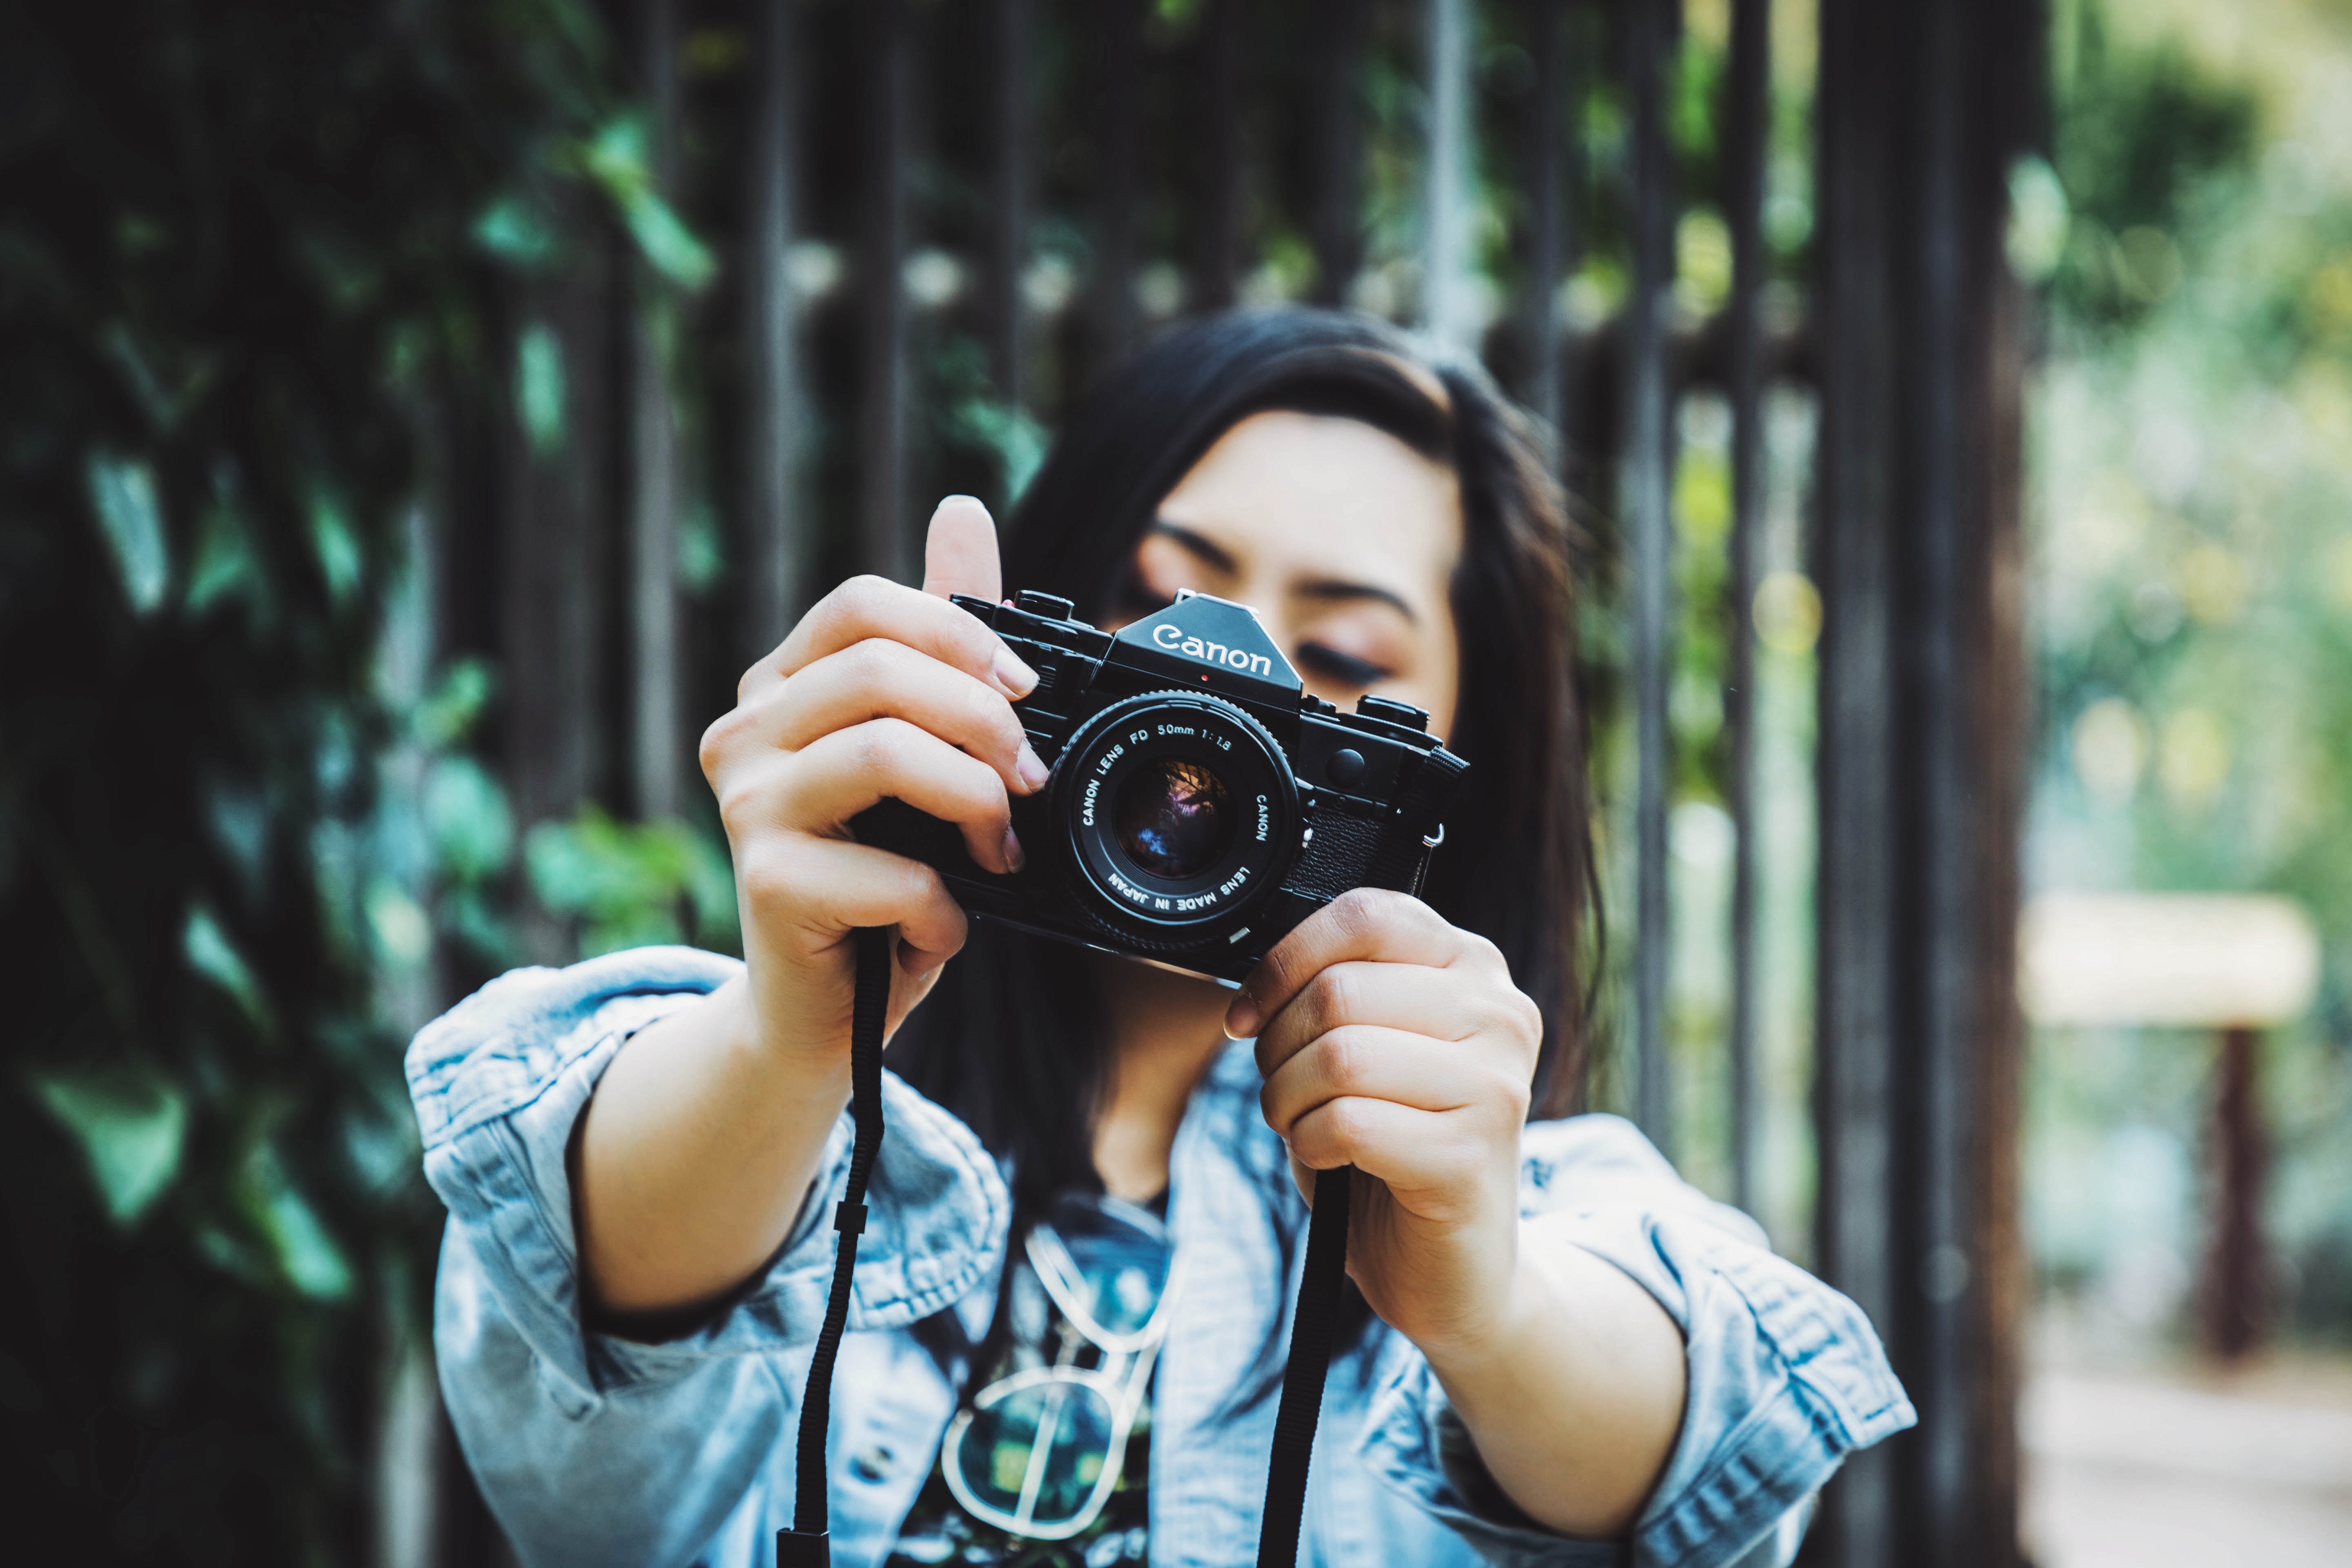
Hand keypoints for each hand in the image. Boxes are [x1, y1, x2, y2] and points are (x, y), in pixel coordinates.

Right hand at [699, 497, 1047, 1066]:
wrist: (820, 1016)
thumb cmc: (876, 882)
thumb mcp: (919, 759)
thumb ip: (937, 645)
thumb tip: (961, 515)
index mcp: (779, 692)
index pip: (861, 607)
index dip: (956, 633)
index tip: (1023, 691)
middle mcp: (744, 736)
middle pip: (879, 670)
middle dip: (984, 720)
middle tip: (1031, 780)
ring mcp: (745, 808)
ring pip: (885, 754)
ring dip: (975, 804)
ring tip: (1000, 850)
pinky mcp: (766, 885)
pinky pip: (892, 868)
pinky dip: (943, 903)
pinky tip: (939, 926)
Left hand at [1234, 889, 1543, 1356]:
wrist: (1453, 1269)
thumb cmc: (1394, 1147)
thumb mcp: (1370, 1046)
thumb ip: (1338, 992)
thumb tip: (1258, 975)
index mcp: (1472, 967)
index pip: (1367, 914)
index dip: (1286, 959)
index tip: (1248, 1012)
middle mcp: (1498, 1014)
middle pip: (1339, 990)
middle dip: (1277, 1046)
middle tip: (1280, 1086)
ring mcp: (1496, 1084)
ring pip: (1340, 1055)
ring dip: (1287, 1099)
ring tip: (1300, 1123)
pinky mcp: (1473, 1155)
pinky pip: (1350, 1123)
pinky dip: (1312, 1143)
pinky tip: (1329, 1158)